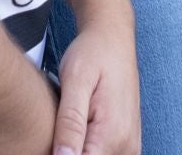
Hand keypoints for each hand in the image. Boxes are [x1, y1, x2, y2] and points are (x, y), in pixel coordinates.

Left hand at [53, 14, 140, 154]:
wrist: (113, 38)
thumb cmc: (92, 54)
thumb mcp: (75, 81)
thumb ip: (70, 123)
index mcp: (113, 135)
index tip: (52, 135)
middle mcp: (127, 147)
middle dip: (67, 152)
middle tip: (58, 123)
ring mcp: (129, 147)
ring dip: (77, 150)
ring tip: (65, 124)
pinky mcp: (126, 144)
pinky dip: (86, 149)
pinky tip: (74, 131)